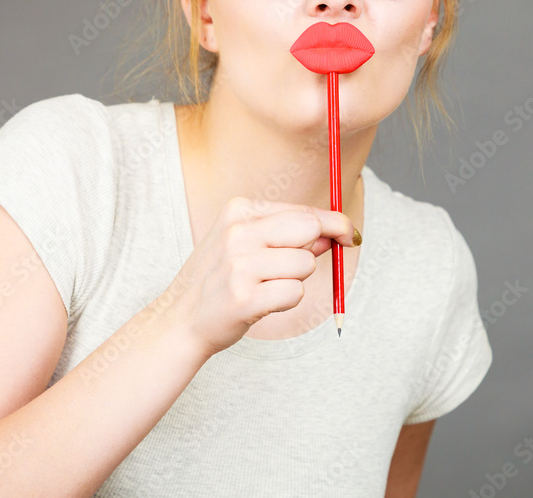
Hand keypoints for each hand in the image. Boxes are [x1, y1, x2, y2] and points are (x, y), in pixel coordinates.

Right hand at [161, 196, 356, 358]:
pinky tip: (262, 303)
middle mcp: (238, 233)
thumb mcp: (244, 245)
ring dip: (295, 280)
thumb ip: (288, 236)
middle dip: (316, 250)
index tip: (352, 234)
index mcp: (239, 211)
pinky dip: (287, 301)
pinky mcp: (245, 298)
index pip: (303, 211)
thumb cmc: (220, 280)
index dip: (336, 223)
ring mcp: (240, 265)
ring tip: (265, 287)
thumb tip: (333, 233)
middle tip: (301, 267)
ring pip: (305, 264)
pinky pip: (295, 293)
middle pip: (310, 230)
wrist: (180, 320)